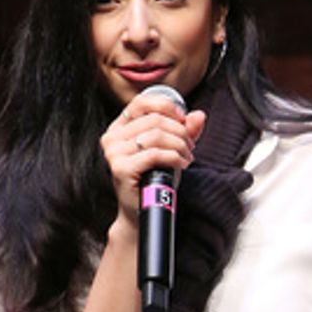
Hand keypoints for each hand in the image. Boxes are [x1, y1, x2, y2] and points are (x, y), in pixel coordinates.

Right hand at [100, 96, 205, 220]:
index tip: (184, 122)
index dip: (167, 107)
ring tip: (186, 158)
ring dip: (179, 146)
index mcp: (120, 127)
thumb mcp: (171, 149)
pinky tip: (181, 164)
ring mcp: (114, 152)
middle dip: (180, 132)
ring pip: (156, 135)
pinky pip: (154, 154)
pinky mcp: (121, 168)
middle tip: (190, 147)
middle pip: (154, 119)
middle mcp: (112, 137)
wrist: (143, 209)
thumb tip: (199, 115)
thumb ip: (184, 131)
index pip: (143, 102)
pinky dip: (174, 157)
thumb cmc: (154, 179)